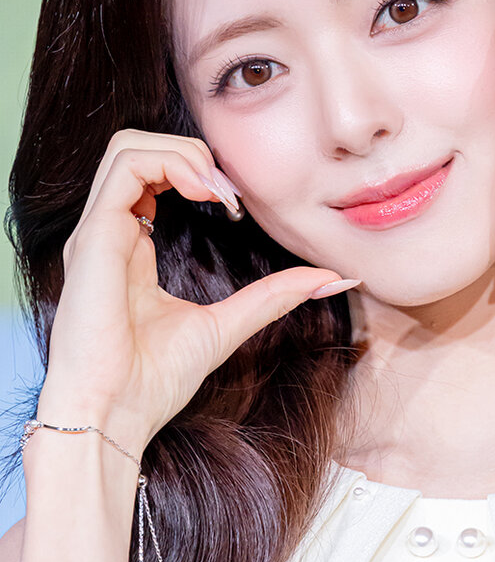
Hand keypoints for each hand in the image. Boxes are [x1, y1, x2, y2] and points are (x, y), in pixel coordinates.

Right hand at [38, 130, 357, 454]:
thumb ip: (274, 296)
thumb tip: (334, 279)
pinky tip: (205, 194)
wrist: (113, 415)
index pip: (154, 177)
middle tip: (231, 195)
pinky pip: (126, 165)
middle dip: (194, 153)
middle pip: (139, 149)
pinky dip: (172, 163)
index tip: (237, 206)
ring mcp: (97, 230)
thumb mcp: (227, 325)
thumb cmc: (152, 381)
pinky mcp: (93, 235)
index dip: (200, 173)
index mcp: (129, 247)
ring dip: (184, 153)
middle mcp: (109, 232)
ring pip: (129, 146)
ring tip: (218, 191)